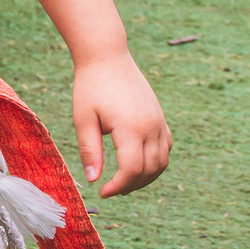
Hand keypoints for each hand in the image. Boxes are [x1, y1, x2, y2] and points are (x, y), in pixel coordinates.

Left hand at [72, 52, 170, 196]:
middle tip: (110, 189)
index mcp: (131, 127)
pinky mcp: (160, 117)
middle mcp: (151, 126)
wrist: (107, 57)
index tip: (103, 192)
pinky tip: (137, 164)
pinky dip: (155, 162)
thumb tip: (93, 179)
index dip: (119, 186)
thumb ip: (90, 150)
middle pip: (150, 170)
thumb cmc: (90, 86)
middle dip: (131, 185)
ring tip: (123, 181)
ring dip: (145, 177)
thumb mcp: (83, 119)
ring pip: (162, 162)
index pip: (132, 170)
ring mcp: (159, 121)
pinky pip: (166, 148)